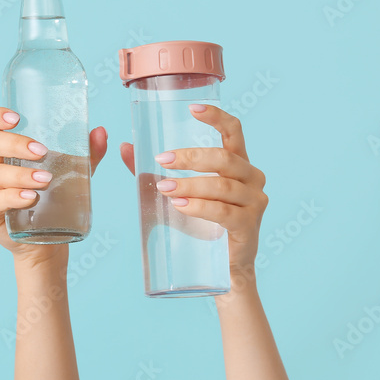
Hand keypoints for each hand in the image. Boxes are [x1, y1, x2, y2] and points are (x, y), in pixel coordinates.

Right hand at [0, 107, 107, 269]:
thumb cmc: (54, 198)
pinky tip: (30, 198)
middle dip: (16, 144)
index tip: (16, 118)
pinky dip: (12, 198)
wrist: (49, 238)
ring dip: (20, 175)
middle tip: (42, 152)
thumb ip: (87, 153)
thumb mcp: (73, 172)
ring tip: (45, 181)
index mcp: (4, 149)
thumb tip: (100, 131)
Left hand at [119, 105, 266, 273]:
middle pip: (223, 158)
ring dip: (190, 185)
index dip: (216, 117)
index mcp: (238, 163)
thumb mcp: (178, 193)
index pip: (234, 131)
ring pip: (222, 186)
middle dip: (190, 158)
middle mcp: (251, 178)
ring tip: (165, 188)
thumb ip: (156, 171)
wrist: (223, 271)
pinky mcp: (249, 226)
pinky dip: (200, 208)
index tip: (192, 108)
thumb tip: (125, 147)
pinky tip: (181, 206)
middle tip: (162, 161)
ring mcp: (254, 202)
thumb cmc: (202, 225)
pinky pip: (224, 212)